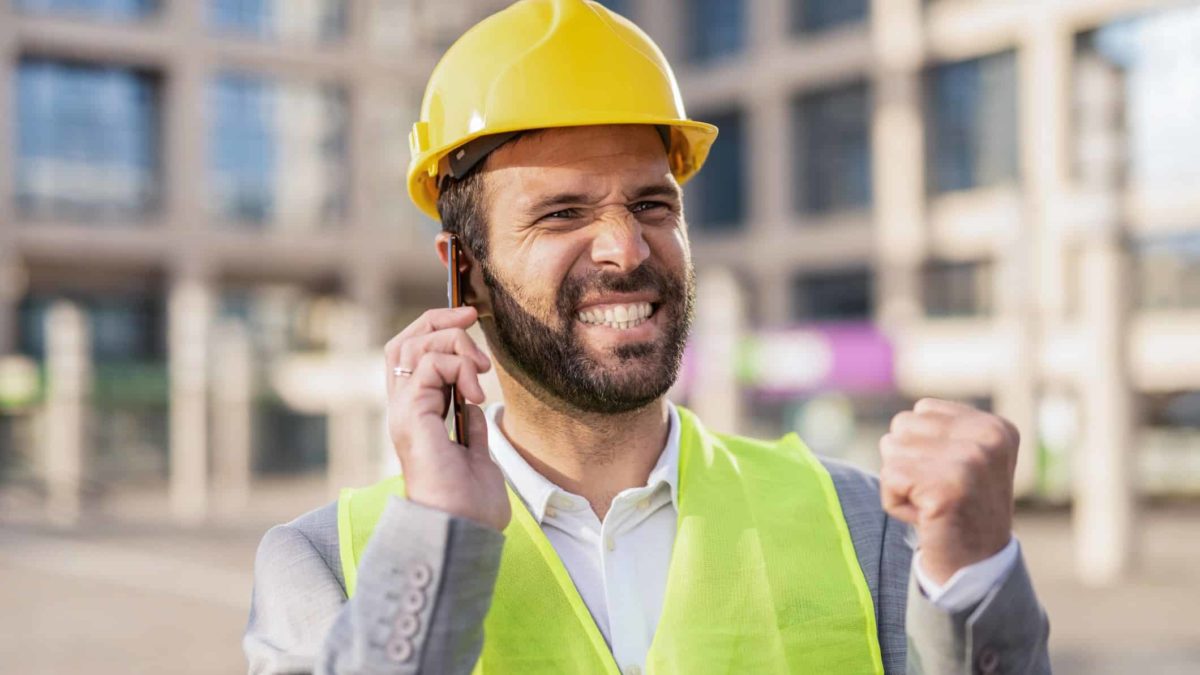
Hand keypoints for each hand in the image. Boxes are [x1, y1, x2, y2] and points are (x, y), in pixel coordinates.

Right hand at [385, 306, 509, 530]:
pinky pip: (430, 366)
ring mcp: (403, 414)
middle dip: (437, 320)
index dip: (435, 330)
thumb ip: (470, 429)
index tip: (470, 320)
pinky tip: (475, 392)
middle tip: (472, 317)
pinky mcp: (411, 417)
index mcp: (416, 419)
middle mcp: (402, 412)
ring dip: (455, 346)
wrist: (462, 532)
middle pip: (402, 343)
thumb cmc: (470, 507)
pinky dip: (458, 366)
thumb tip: (473, 405)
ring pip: (414, 347)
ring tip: (481, 375)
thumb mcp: (476, 456)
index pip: (410, 358)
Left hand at [880, 398, 1018, 584]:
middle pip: (902, 426)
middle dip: (907, 462)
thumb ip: (942, 430)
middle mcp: (987, 439)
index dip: (922, 447)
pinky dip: (895, 502)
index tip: (951, 478)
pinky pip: (888, 478)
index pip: (922, 410)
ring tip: (931, 504)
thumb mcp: (965, 460)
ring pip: (891, 449)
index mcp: (995, 427)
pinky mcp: (945, 488)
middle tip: (937, 493)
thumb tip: (905, 418)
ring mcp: (969, 462)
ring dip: (900, 482)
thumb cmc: (960, 512)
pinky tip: (924, 518)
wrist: (974, 570)